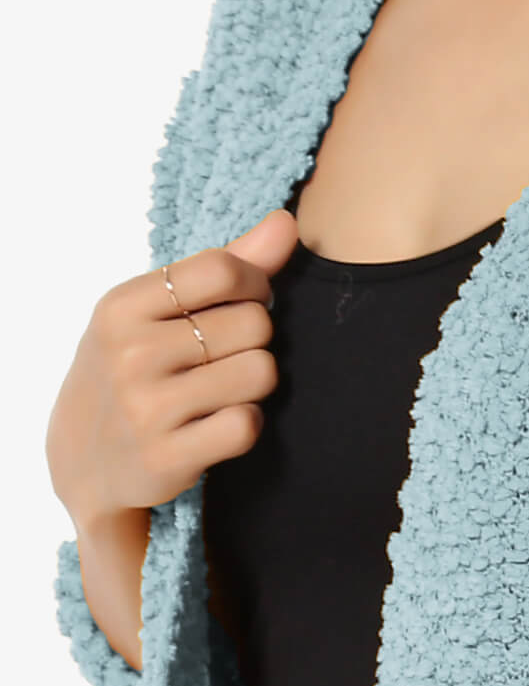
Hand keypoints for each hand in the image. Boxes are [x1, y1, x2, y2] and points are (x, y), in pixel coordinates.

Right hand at [45, 208, 298, 530]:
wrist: (84, 460)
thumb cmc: (129, 373)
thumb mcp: (152, 314)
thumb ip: (222, 268)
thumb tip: (287, 224)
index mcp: (124, 305)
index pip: (222, 269)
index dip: (255, 285)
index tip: (248, 303)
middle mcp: (131, 352)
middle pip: (253, 324)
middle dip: (256, 340)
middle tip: (229, 357)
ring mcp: (148, 407)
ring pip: (259, 373)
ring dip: (256, 384)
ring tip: (226, 390)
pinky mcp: (168, 457)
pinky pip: (247, 425)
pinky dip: (246, 424)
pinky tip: (221, 424)